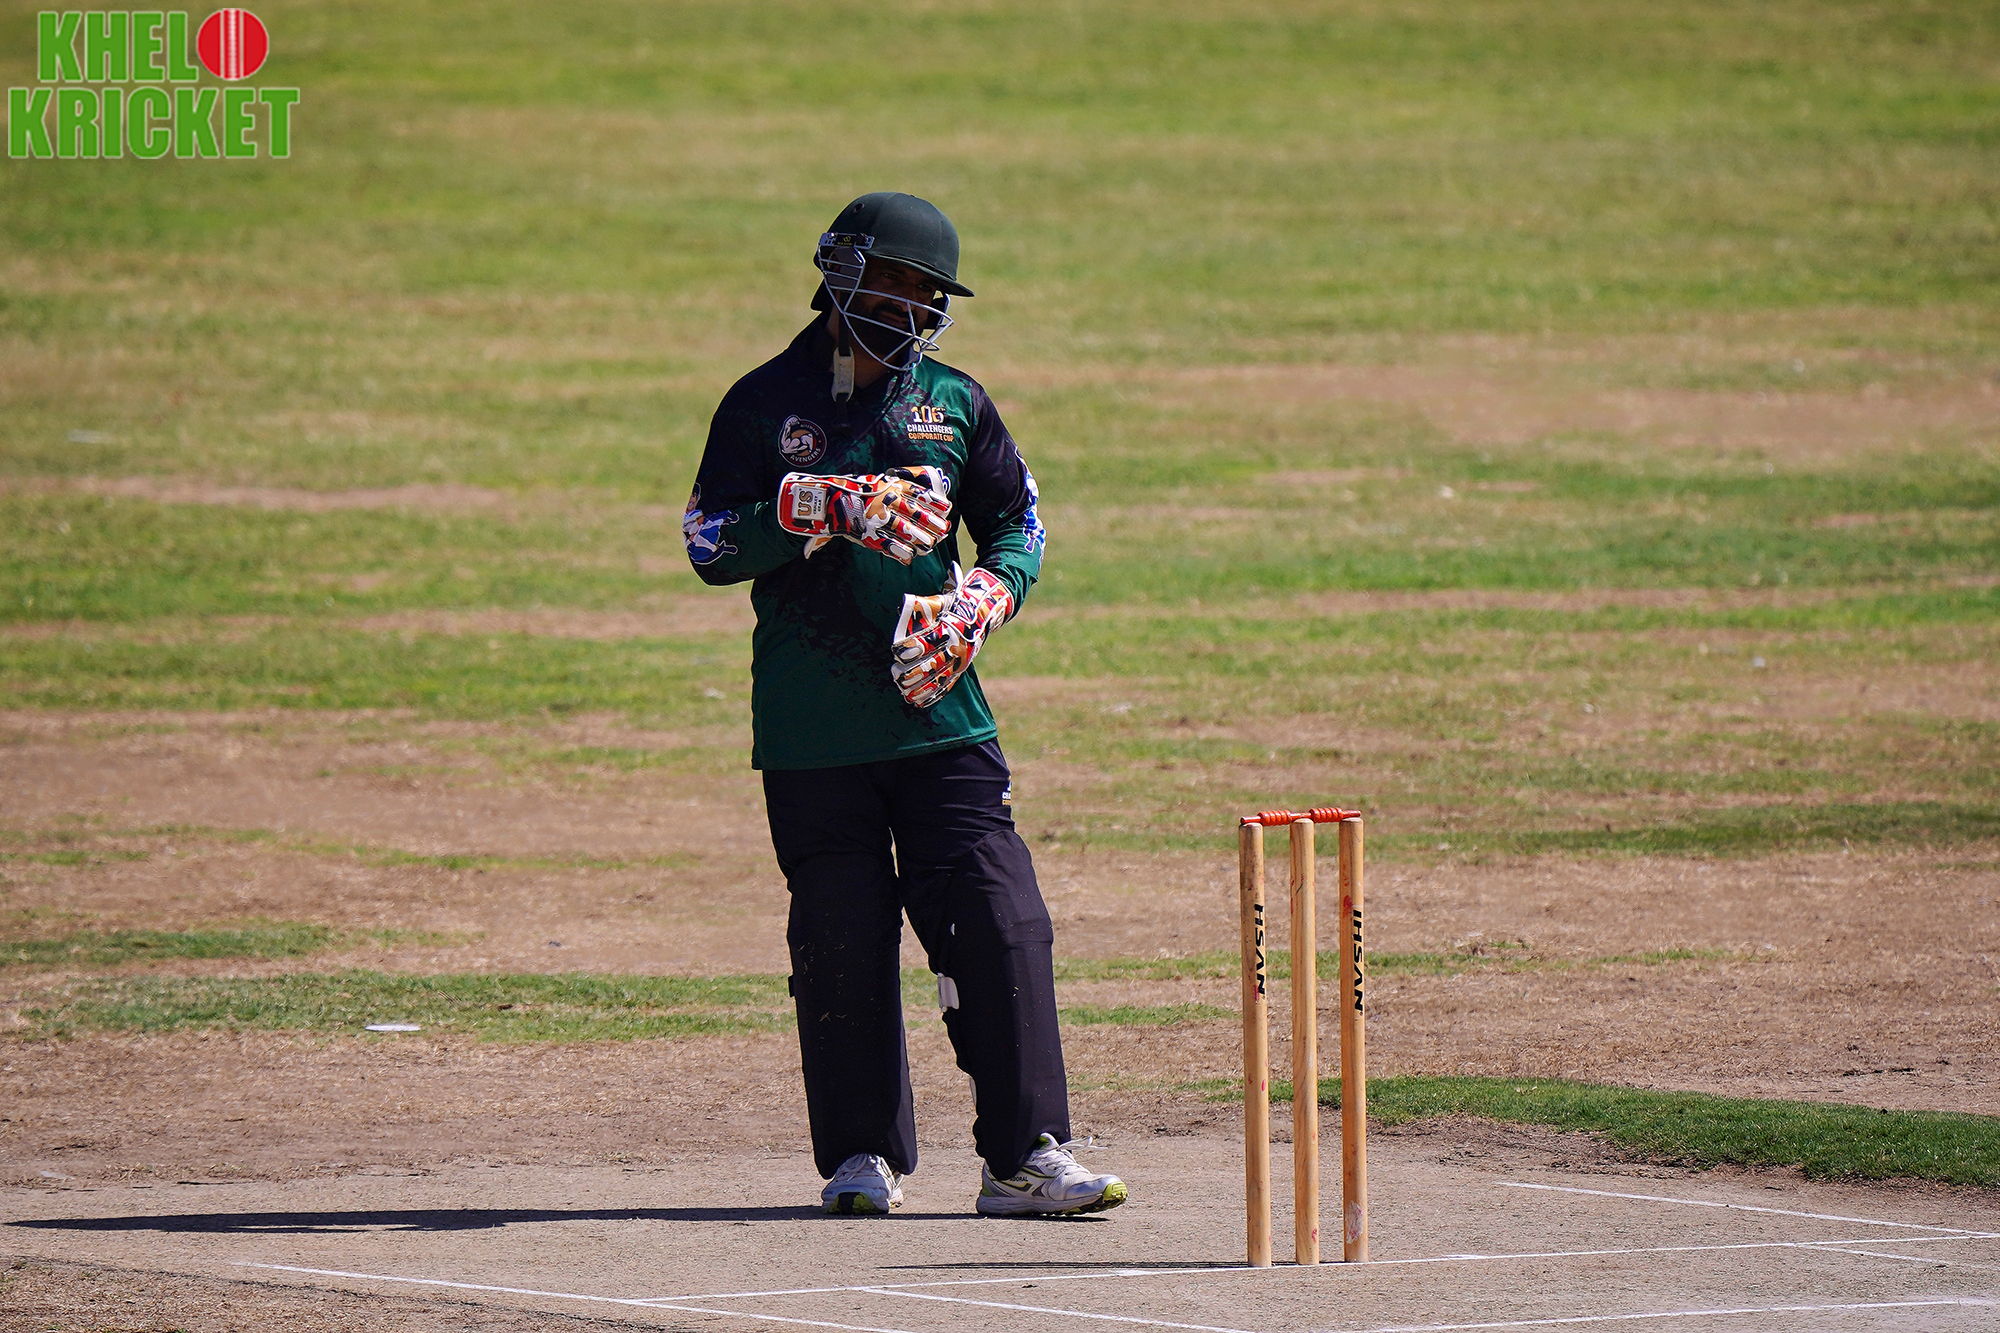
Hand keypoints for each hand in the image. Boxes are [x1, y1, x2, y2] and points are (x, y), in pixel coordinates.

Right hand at [777, 466, 951, 564]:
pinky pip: (887, 543)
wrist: (820, 499)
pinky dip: (900, 551)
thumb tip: (906, 491)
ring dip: (920, 537)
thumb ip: (890, 487)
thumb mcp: (871, 482)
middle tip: (944, 529)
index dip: (933, 500)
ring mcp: (876, 516)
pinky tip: (909, 557)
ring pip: (905, 528)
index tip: (947, 506)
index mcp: (887, 485)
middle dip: (931, 521)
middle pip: (915, 511)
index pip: (916, 491)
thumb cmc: (847, 491)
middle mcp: (884, 499)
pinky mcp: (866, 532)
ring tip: (931, 545)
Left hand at [890, 564, 1014, 707]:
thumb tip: (904, 604)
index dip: (909, 648)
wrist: (981, 613)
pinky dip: (932, 695)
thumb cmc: (953, 606)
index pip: (925, 642)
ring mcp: (958, 661)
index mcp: (948, 630)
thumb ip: (922, 605)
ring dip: (920, 688)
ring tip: (904, 692)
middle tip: (897, 675)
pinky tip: (918, 702)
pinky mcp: (960, 670)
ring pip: (938, 679)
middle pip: (931, 666)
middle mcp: (954, 648)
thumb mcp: (939, 601)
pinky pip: (947, 686)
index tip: (897, 652)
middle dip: (912, 673)